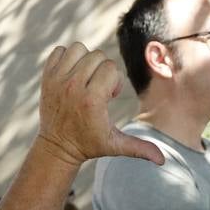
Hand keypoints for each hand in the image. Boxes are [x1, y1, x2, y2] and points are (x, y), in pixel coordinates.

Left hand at [36, 43, 163, 167]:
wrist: (57, 146)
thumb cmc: (89, 144)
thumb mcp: (116, 145)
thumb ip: (140, 149)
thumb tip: (163, 161)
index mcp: (92, 100)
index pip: (110, 68)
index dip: (115, 81)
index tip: (109, 97)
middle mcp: (73, 86)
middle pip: (97, 56)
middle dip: (103, 70)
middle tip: (98, 89)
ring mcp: (58, 80)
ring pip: (78, 49)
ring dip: (85, 61)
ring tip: (85, 78)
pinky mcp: (47, 76)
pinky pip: (59, 51)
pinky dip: (67, 58)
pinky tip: (72, 74)